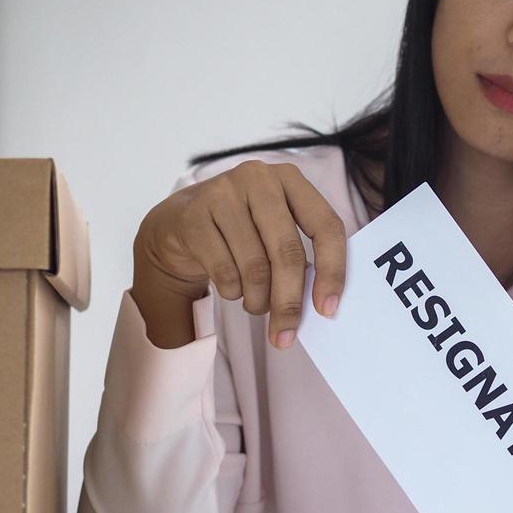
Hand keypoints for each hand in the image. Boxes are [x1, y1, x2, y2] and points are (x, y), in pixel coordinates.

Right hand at [132, 159, 345, 349]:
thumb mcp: (274, 230)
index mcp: (290, 179)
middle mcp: (258, 178)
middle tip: (286, 334)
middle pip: (288, 252)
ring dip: (258, 300)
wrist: (179, 222)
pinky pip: (224, 272)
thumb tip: (321, 303)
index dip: (332, 271)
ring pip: (255, 267)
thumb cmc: (240, 231)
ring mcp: (223, 193)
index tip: (328, 309)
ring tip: (256, 305)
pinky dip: (232, 292)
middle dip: (290, 302)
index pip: (326, 226)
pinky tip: (232, 289)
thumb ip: (300, 256)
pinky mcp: (194, 216)